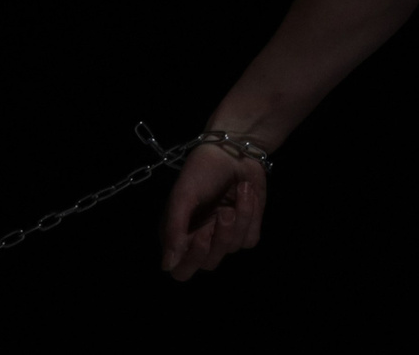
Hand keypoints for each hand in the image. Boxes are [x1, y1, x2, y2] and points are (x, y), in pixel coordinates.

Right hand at [160, 140, 266, 280]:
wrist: (235, 149)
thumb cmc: (202, 170)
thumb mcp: (183, 196)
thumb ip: (173, 229)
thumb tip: (166, 265)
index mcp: (179, 235)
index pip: (181, 270)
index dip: (193, 259)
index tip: (204, 232)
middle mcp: (201, 240)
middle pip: (210, 264)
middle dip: (221, 238)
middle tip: (225, 212)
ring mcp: (225, 235)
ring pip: (233, 248)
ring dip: (240, 217)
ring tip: (240, 190)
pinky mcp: (247, 228)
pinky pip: (250, 238)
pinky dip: (252, 214)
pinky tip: (246, 193)